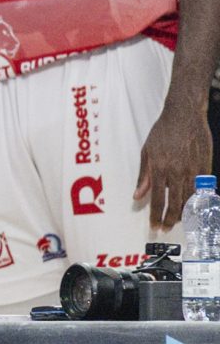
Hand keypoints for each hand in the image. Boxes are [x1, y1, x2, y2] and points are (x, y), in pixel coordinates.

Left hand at [136, 96, 212, 232]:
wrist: (185, 115)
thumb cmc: (163, 132)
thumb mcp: (147, 152)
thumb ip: (144, 176)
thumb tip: (137, 196)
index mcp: (160, 167)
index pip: (157, 199)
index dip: (156, 215)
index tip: (154, 226)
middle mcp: (177, 171)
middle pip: (175, 203)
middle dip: (170, 219)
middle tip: (165, 228)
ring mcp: (194, 169)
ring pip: (190, 199)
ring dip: (184, 213)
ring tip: (178, 221)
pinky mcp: (206, 166)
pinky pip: (203, 188)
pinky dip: (198, 201)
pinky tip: (194, 208)